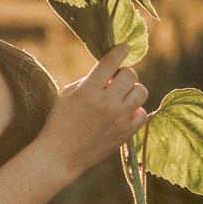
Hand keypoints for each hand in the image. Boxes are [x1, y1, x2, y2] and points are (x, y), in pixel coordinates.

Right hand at [39, 43, 149, 180]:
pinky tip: (124, 113)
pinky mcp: (125, 133)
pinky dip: (135, 110)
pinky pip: (142, 113)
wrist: (59, 156)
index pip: (111, 62)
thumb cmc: (60, 122)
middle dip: (123, 74)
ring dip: (132, 90)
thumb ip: (89, 80)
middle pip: (131, 75)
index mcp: (88, 91)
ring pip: (141, 91)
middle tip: (115, 81)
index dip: (120, 51)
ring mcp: (118, 119)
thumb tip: (111, 72)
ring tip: (121, 97)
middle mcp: (106, 103)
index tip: (124, 48)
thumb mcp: (68, 95)